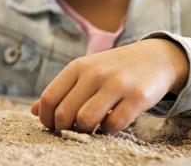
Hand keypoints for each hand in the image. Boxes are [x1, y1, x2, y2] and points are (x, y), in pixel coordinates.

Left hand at [31, 38, 188, 133]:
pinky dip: (108, 131)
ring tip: (91, 128)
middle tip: (72, 130)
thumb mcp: (85, 72)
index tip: (51, 126)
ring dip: (85, 131)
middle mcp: (94, 73)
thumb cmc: (113, 69)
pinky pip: (113, 125)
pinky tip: (110, 124)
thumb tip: (35, 111)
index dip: (46, 118)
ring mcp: (116, 84)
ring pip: (86, 120)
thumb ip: (61, 90)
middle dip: (64, 128)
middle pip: (65, 112)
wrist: (155, 57)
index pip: (49, 98)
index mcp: (77, 67)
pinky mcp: (137, 97)